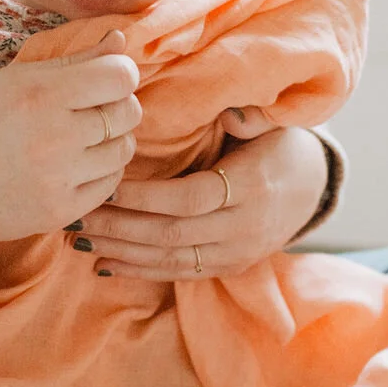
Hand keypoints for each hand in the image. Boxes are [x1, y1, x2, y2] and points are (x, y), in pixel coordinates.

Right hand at [0, 29, 141, 250]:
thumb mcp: (13, 79)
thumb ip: (72, 60)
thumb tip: (120, 40)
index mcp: (40, 95)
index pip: (120, 76)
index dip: (120, 72)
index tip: (107, 77)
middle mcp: (55, 137)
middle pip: (129, 111)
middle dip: (118, 104)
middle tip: (94, 107)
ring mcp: (60, 178)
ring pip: (125, 149)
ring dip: (112, 139)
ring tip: (84, 136)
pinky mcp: (62, 210)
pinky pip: (112, 183)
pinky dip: (103, 170)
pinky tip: (78, 163)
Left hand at [78, 119, 328, 279]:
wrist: (311, 186)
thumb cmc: (277, 142)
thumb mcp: (272, 122)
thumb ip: (249, 115)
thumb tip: (228, 112)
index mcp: (253, 185)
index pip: (191, 197)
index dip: (146, 197)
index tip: (107, 184)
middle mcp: (245, 226)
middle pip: (173, 234)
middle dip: (120, 228)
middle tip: (76, 215)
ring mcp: (237, 252)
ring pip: (171, 260)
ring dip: (121, 252)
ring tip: (79, 239)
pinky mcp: (228, 267)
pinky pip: (179, 274)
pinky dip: (139, 271)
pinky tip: (104, 264)